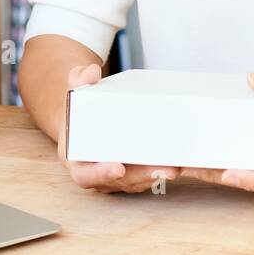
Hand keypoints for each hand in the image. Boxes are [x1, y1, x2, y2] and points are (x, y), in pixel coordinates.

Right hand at [57, 63, 179, 193]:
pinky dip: (161, 170)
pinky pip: (146, 176)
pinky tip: (178, 162)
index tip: (119, 168)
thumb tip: (91, 72)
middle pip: (120, 182)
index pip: (86, 175)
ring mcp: (115, 176)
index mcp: (77, 159)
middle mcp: (97, 173)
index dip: (102, 173)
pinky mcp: (131, 172)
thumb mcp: (75, 92)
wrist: (82, 121)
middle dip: (143, 176)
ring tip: (177, 166)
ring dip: (157, 176)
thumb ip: (79, 80)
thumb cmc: (78, 110)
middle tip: (166, 169)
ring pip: (137, 182)